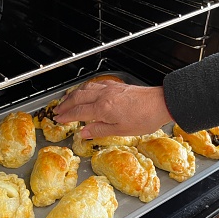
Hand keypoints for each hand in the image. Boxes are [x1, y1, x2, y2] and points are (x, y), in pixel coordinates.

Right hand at [53, 80, 172, 138]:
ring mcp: (110, 89)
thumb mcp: (120, 130)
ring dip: (73, 95)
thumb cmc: (144, 118)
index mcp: (103, 109)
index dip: (66, 117)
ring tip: (66, 100)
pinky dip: (85, 88)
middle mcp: (103, 96)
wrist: (160, 103)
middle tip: (57, 111)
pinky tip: (86, 90)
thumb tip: (83, 133)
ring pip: (85, 88)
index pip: (78, 112)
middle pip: (77, 98)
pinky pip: (95, 84)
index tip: (58, 120)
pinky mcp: (116, 86)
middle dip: (65, 104)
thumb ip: (99, 130)